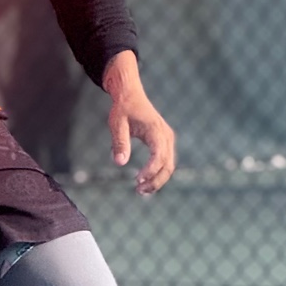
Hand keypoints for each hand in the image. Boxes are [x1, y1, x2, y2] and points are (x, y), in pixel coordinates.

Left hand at [103, 51, 175, 194]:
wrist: (130, 94)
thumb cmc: (123, 108)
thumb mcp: (117, 124)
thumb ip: (120, 142)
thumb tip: (120, 163)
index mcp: (156, 130)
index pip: (159, 156)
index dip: (150, 171)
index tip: (137, 180)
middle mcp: (166, 136)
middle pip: (168, 165)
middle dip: (155, 181)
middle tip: (139, 191)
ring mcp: (167, 139)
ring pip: (169, 165)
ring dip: (157, 180)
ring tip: (140, 190)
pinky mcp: (164, 142)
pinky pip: (166, 161)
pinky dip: (157, 173)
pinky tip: (144, 181)